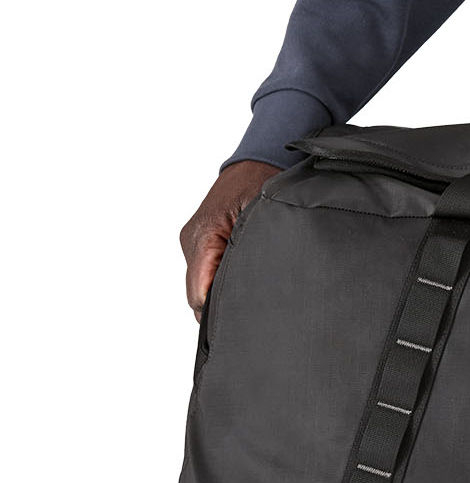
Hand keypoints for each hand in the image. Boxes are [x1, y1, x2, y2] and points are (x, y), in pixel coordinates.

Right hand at [181, 160, 280, 317]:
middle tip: (254, 315)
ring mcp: (194, 242)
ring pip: (203, 284)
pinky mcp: (201, 242)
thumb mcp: (263, 218)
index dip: (218, 311)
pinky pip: (208, 271)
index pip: (199, 292)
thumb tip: (251, 285)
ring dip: (224, 291)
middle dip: (222, 305)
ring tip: (252, 298)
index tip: (241, 320)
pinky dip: (222, 279)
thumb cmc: (262, 184)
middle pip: (198, 293)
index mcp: (203, 236)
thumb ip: (253, 252)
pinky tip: (245, 281)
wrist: (256, 163)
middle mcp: (192, 241)